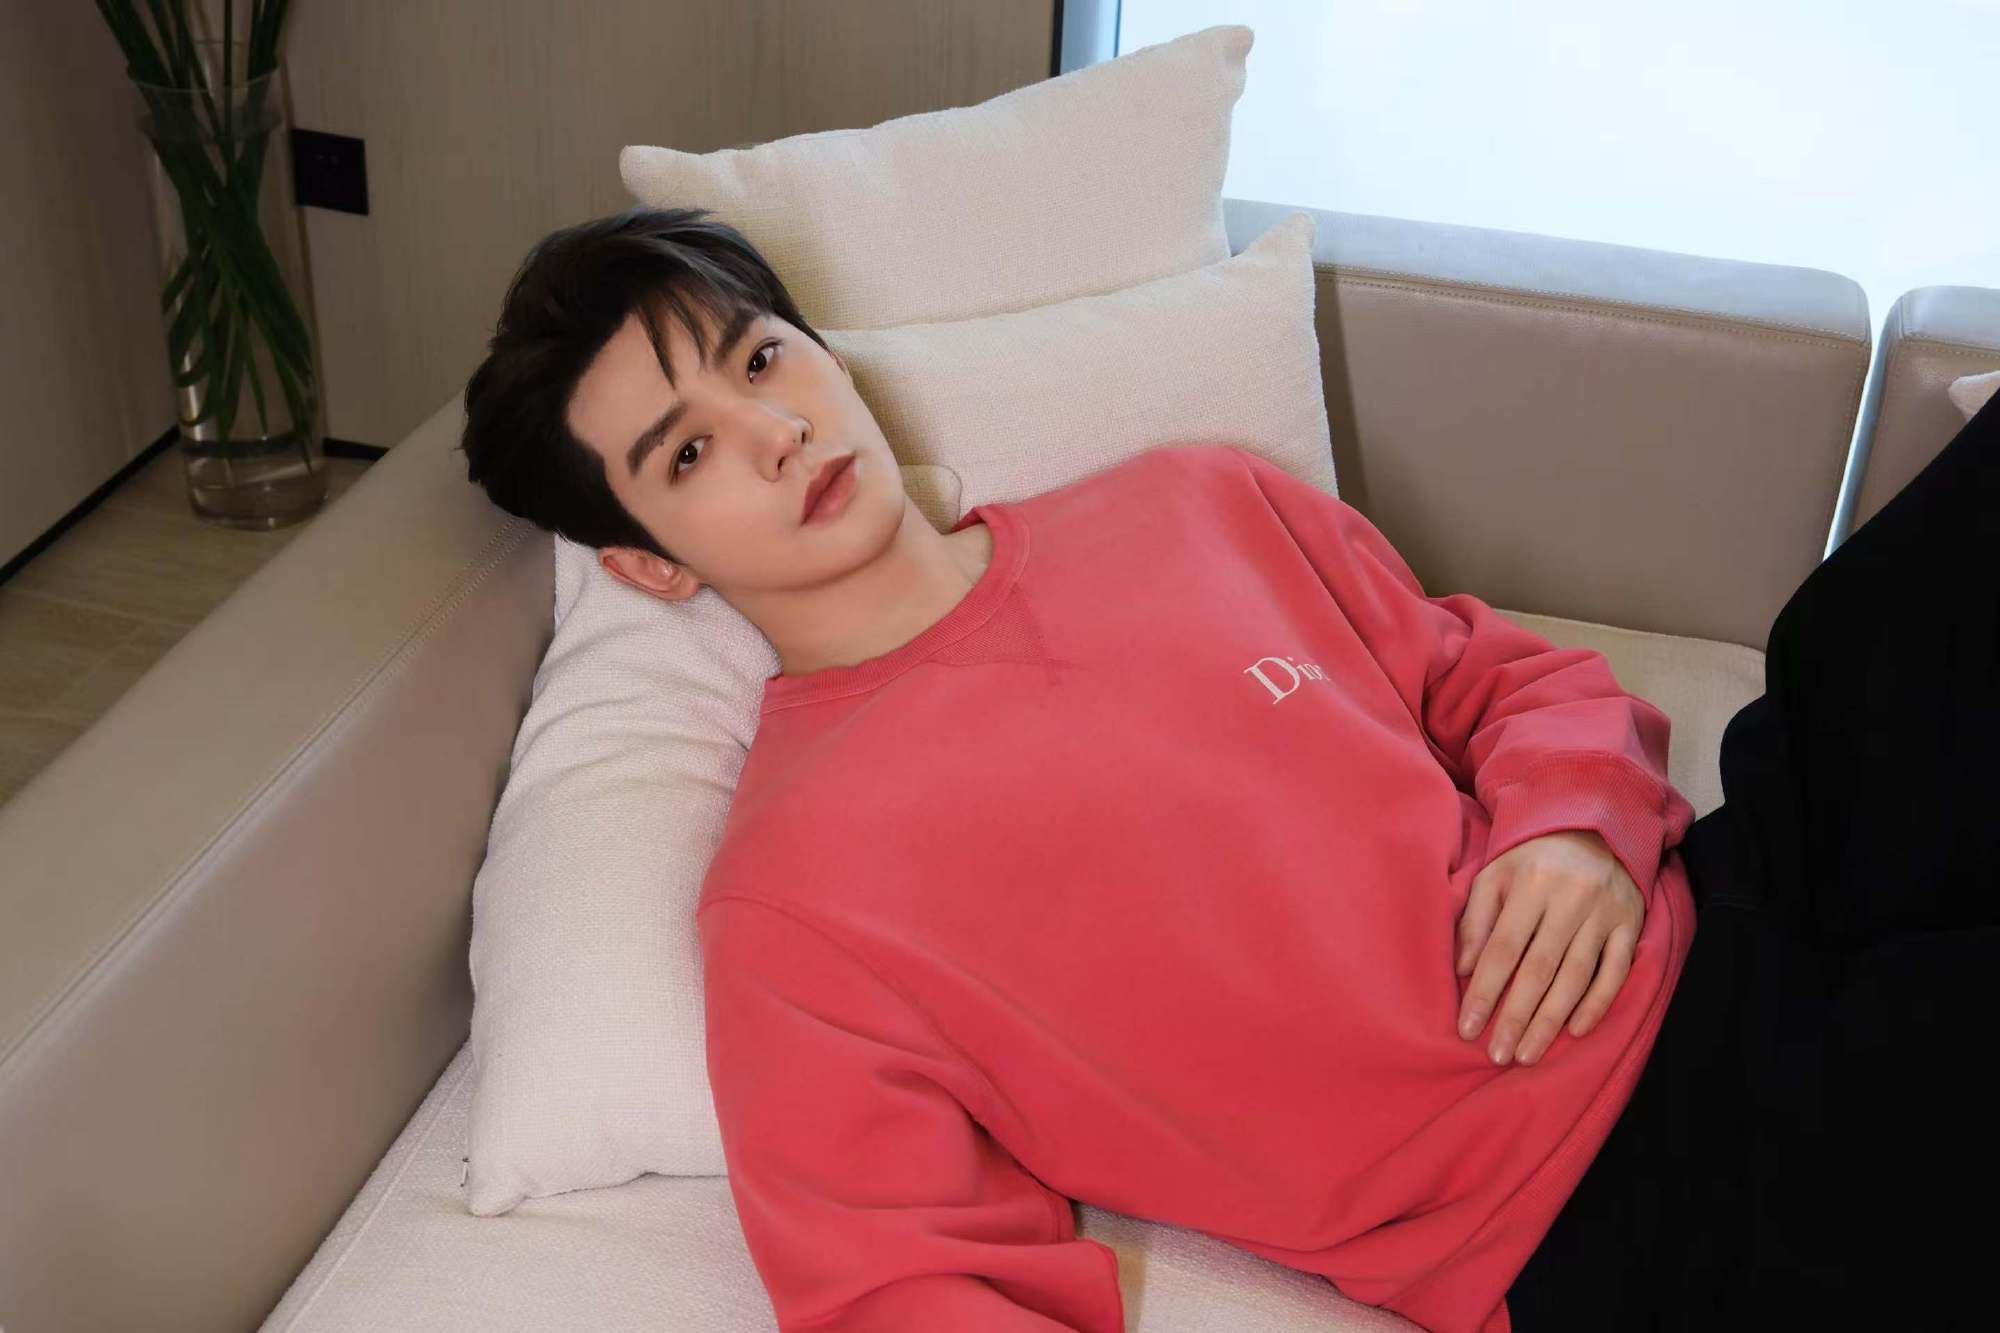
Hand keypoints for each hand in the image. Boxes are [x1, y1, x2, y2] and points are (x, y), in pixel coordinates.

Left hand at [1453, 829, 1644, 1065]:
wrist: (1595, 827)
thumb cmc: (1532, 858)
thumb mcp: (1495, 876)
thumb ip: (1475, 920)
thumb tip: (1463, 970)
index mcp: (1530, 884)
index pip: (1502, 949)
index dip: (1484, 991)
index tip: (1467, 1029)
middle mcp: (1569, 899)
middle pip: (1538, 969)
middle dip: (1516, 1017)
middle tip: (1497, 1056)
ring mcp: (1604, 913)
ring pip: (1575, 977)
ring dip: (1551, 1021)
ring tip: (1527, 1054)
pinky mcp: (1630, 924)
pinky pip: (1615, 972)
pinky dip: (1597, 1003)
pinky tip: (1575, 1031)